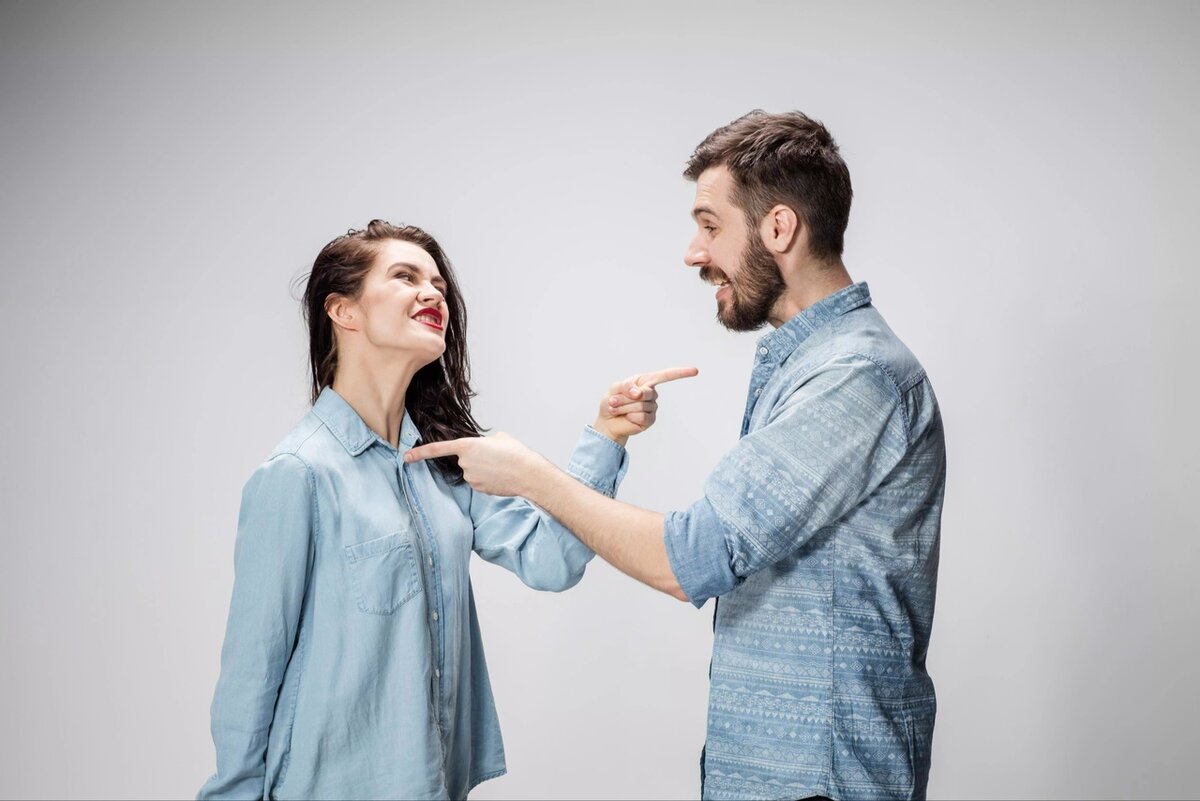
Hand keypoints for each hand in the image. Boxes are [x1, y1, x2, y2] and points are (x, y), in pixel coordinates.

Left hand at [403, 432, 545, 496]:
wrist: (528, 474)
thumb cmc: (516, 453)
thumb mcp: (500, 437)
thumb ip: (485, 440)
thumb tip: (484, 446)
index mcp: (467, 446)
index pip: (438, 449)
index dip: (420, 453)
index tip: (406, 457)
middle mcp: (465, 463)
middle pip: (463, 460)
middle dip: (475, 458)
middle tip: (495, 457)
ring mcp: (470, 478)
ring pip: (471, 471)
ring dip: (483, 468)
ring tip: (501, 466)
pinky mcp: (478, 489)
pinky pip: (478, 481)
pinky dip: (487, 478)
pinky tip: (500, 476)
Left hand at [593, 366, 698, 446]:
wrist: (608, 421)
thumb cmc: (612, 401)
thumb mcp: (615, 388)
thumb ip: (627, 387)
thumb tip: (640, 392)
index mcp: (645, 381)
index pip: (666, 375)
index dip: (680, 373)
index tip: (695, 371)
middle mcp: (651, 394)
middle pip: (645, 393)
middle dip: (625, 398)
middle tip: (614, 401)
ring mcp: (652, 408)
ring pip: (640, 406)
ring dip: (624, 408)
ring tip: (617, 409)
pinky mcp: (650, 421)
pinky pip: (642, 417)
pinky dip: (630, 416)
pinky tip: (627, 417)